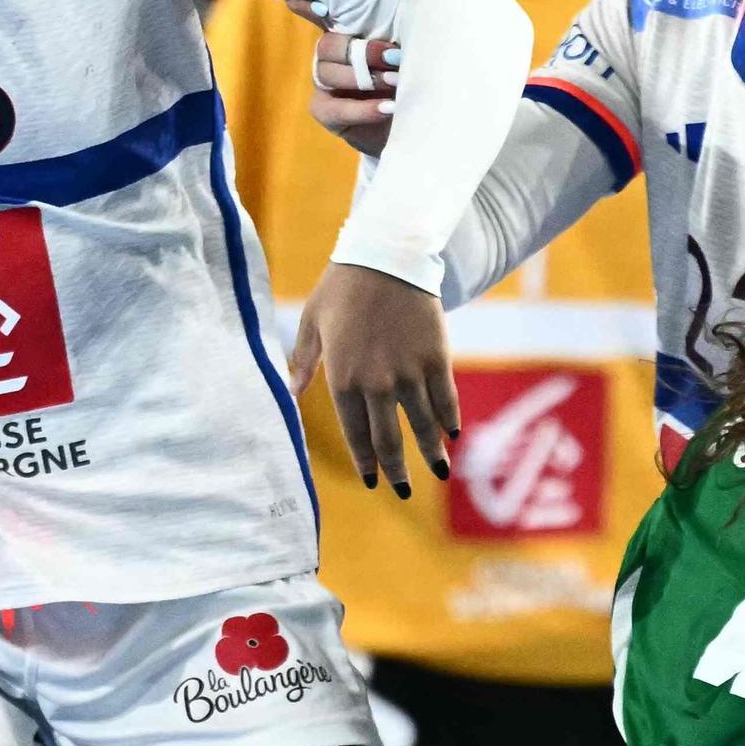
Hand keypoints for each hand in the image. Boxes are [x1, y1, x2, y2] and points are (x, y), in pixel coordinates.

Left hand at [287, 262, 457, 495]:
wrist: (386, 255)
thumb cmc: (342, 286)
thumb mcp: (313, 322)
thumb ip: (303, 362)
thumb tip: (291, 394)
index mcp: (342, 378)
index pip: (355, 433)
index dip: (364, 462)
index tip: (372, 481)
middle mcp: (376, 383)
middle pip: (389, 439)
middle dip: (396, 470)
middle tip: (401, 490)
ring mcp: (409, 372)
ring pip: (423, 425)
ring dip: (431, 452)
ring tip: (438, 472)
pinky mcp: (436, 358)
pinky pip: (445, 398)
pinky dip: (450, 419)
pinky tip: (452, 434)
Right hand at [303, 6, 401, 158]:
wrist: (414, 122)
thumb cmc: (411, 79)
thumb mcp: (406, 53)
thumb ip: (395, 32)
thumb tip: (394, 10)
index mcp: (346, 31)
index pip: (315, 11)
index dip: (306, 5)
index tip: (321, 6)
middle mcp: (330, 54)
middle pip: (327, 45)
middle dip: (363, 52)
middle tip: (395, 57)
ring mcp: (323, 81)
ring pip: (327, 74)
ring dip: (366, 79)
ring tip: (397, 82)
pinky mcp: (324, 110)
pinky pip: (336, 108)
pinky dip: (365, 109)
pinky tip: (389, 107)